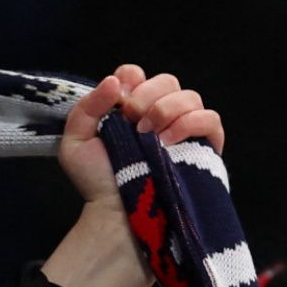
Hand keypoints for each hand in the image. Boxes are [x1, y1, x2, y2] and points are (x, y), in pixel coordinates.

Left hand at [57, 64, 224, 209]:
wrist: (116, 212)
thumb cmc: (96, 181)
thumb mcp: (76, 144)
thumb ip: (87, 108)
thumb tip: (114, 80)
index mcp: (130, 108)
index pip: (137, 74)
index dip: (130, 79)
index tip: (118, 101)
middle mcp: (160, 114)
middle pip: (167, 80)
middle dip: (147, 95)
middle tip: (132, 120)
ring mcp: (183, 130)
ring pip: (190, 96)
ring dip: (167, 109)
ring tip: (147, 135)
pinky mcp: (204, 147)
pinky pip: (211, 119)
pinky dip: (191, 123)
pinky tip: (168, 141)